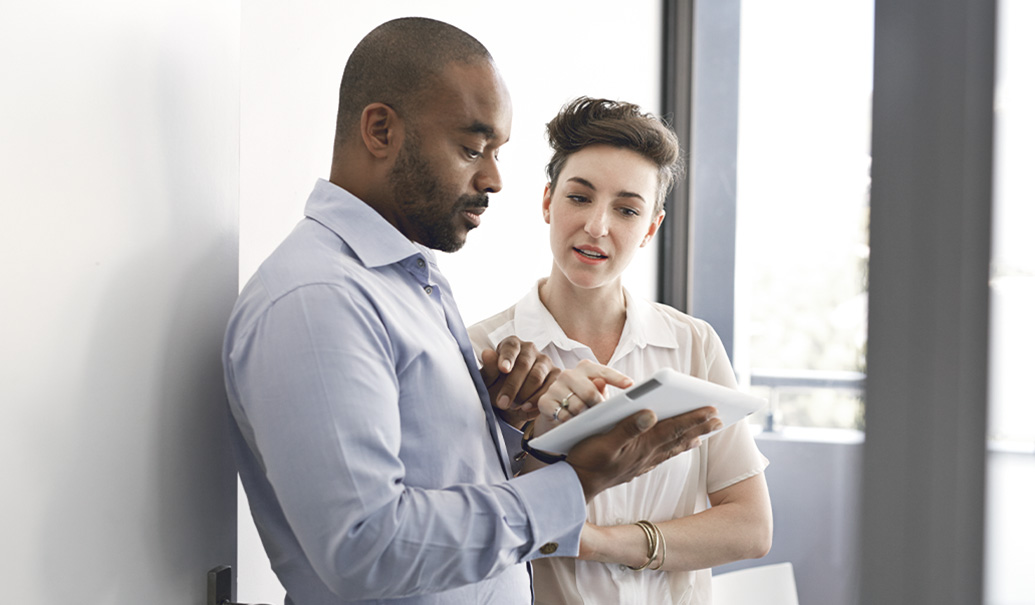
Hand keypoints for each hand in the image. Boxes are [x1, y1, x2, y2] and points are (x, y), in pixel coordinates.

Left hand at [479, 336, 558, 426]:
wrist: (510, 401)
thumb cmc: (497, 386)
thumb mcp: (488, 380)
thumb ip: (489, 368)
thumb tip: (487, 353)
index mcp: (511, 344)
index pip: (510, 347)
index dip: (507, 358)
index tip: (503, 369)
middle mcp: (530, 349)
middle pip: (524, 365)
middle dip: (512, 386)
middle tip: (502, 403)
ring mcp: (544, 361)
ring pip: (537, 377)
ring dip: (524, 395)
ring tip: (513, 406)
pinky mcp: (555, 375)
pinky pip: (549, 388)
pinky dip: (537, 400)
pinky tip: (526, 408)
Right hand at [533, 359, 633, 437]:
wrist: (558, 419)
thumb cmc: (584, 405)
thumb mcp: (597, 398)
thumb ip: (605, 391)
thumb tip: (613, 386)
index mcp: (586, 369)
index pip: (603, 372)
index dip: (617, 378)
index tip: (631, 385)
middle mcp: (569, 374)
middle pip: (590, 391)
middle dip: (599, 406)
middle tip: (604, 416)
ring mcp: (555, 387)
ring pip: (577, 406)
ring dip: (584, 417)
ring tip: (587, 422)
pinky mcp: (544, 401)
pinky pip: (563, 415)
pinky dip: (570, 422)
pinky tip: (572, 425)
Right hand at [566, 406, 721, 501]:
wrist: (576, 485)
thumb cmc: (586, 460)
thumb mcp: (602, 441)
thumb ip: (626, 427)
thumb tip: (650, 413)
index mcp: (641, 444)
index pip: (673, 427)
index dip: (694, 418)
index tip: (713, 409)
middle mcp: (646, 454)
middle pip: (678, 437)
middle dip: (699, 426)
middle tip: (720, 418)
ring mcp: (642, 462)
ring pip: (672, 447)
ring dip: (691, 438)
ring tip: (706, 432)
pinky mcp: (635, 467)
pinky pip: (663, 456)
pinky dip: (675, 449)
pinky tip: (678, 447)